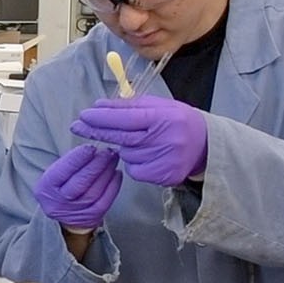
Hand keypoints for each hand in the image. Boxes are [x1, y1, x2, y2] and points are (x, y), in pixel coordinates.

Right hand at [34, 144, 122, 230]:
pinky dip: (113, 185)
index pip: (62, 172)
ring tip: (113, 158)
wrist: (64, 212)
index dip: (77, 159)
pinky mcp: (92, 216)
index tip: (90, 147)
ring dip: (106, 172)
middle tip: (107, 151)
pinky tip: (116, 173)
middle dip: (96, 164)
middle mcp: (60, 201)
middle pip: (80, 182)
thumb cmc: (61, 186)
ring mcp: (77, 211)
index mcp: (47, 187)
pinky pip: (105, 200)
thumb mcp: (55, 173)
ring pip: (94, 191)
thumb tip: (93, 149)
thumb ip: (70, 162)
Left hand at [71, 96, 207, 185]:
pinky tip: (149, 155)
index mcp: (165, 117)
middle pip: (122, 137)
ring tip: (144, 141)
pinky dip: (135, 162)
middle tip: (77, 126)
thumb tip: (100, 106)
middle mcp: (166, 139)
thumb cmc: (178, 121)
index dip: (103, 117)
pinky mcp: (164, 176)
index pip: (127, 118)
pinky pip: (135, 170)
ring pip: (127, 154)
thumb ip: (131, 106)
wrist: (207, 146)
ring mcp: (165, 160)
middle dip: (97, 130)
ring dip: (126, 147)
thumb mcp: (160, 106)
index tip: (84, 115)